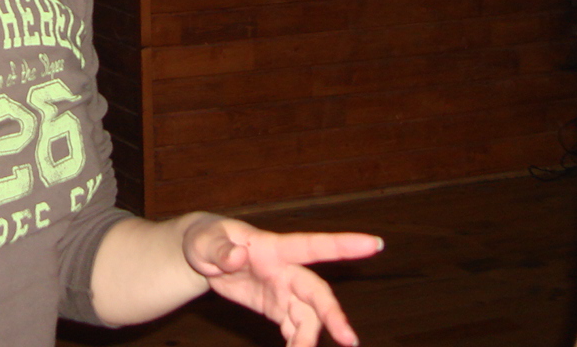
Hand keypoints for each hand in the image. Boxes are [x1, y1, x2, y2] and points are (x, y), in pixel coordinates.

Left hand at [182, 215, 382, 346]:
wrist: (203, 255)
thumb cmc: (206, 240)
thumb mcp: (205, 242)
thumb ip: (219, 250)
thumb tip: (236, 257)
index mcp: (273, 247)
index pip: (312, 245)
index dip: (343, 245)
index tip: (374, 244)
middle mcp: (285, 270)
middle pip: (317, 292)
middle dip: (333, 315)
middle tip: (349, 340)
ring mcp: (283, 290)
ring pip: (308, 316)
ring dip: (308, 338)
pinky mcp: (276, 307)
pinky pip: (294, 327)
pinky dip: (297, 342)